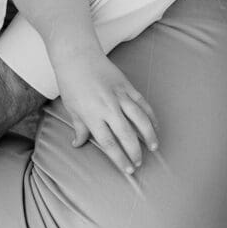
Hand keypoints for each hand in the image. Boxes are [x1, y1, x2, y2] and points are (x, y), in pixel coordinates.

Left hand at [54, 49, 157, 174]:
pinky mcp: (128, 86)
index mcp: (93, 116)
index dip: (120, 158)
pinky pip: (143, 104)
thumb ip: (79, 128)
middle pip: (126, 134)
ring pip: (140, 118)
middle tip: (140, 163)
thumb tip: (78, 144)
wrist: (79, 58)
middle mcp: (108, 108)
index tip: (128, 169)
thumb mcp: (71, 108)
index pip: (109, 143)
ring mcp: (120, 96)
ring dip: (148, 134)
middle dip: (135, 151)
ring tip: (154, 147)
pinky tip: (155, 125)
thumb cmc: (71, 84)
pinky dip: (150, 115)